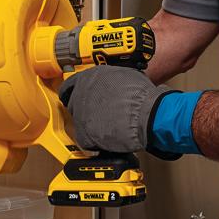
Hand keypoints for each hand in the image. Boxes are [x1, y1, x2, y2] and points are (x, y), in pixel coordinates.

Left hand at [59, 66, 174, 153]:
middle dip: (85, 110)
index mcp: (88, 76)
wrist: (148, 113)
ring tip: (108, 126)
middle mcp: (80, 93)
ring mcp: (80, 114)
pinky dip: (95, 142)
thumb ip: (108, 79)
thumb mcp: (123, 75)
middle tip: (99, 114)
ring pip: (79, 123)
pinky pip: (85, 140)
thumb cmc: (142, 95)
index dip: (76, 92)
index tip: (82, 98)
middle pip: (73, 104)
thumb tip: (108, 85)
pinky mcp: (84, 134)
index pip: (69, 85)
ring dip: (91, 126)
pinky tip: (108, 138)